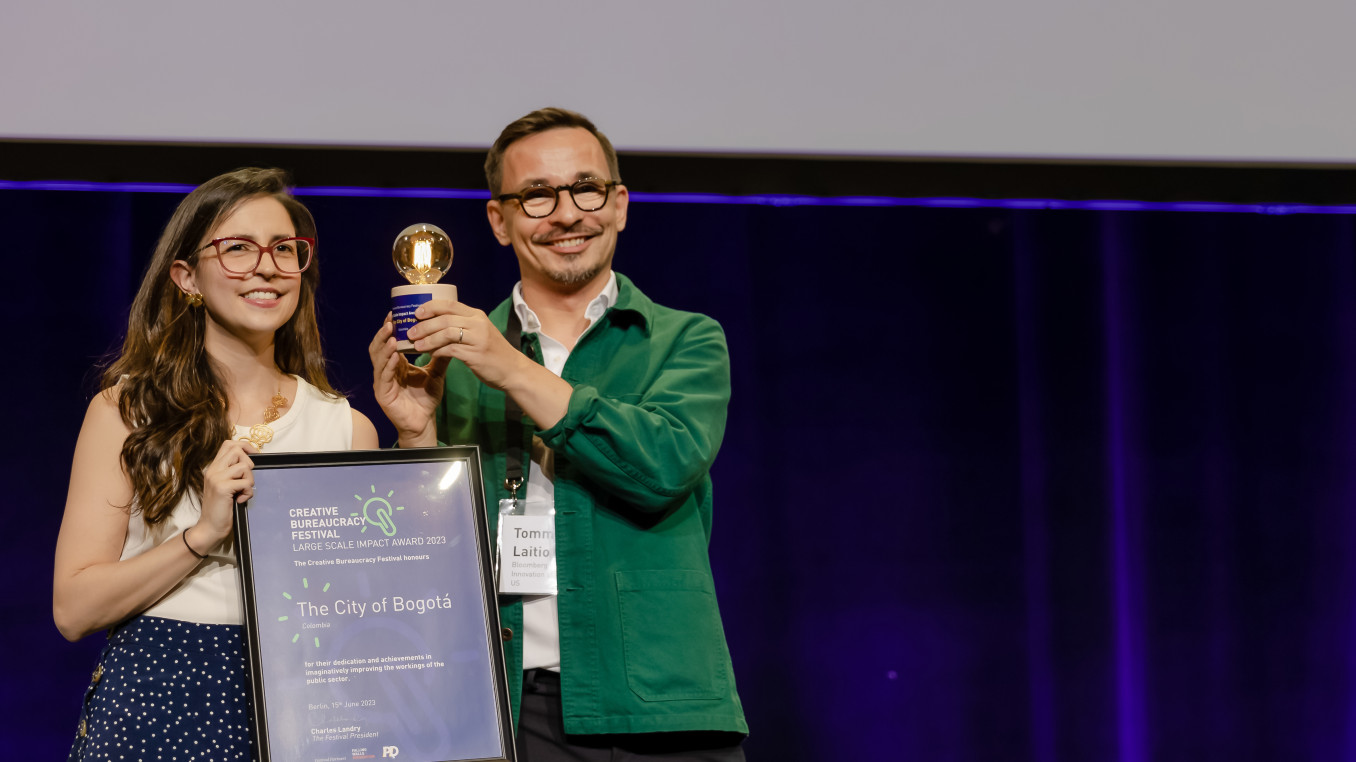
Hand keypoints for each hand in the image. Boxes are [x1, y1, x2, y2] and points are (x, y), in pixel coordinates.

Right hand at [191, 439, 255, 548]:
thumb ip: (232, 473)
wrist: (209, 527)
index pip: (228, 444)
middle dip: (249, 463)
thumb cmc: (221, 508)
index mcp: (214, 468)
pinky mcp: (222, 488)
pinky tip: (240, 500)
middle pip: (236, 450)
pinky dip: (248, 492)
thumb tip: (250, 462)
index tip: (254, 455)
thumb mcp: (225, 486)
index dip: (244, 446)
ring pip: (244, 466)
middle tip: (246, 479)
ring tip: (243, 492)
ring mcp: (217, 478)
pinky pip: (246, 482)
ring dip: (250, 480)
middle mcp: (213, 470)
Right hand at [370, 311, 450, 446]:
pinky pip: (383, 376)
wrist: (424, 421)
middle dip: (383, 332)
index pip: (389, 341)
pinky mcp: (383, 394)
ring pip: (378, 359)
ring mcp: (382, 382)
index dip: (390, 328)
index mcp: (396, 364)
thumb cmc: (426, 398)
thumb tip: (451, 337)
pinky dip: (388, 364)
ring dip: (384, 345)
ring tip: (391, 332)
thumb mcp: (435, 373)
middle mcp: (386, 371)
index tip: (396, 313)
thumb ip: (440, 356)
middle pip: (379, 347)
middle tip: (391, 319)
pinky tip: (394, 355)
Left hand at [405, 300, 532, 391]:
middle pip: (444, 318)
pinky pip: (450, 349)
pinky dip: (437, 351)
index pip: (449, 305)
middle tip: (410, 332)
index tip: (416, 313)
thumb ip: (463, 326)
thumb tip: (434, 325)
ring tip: (415, 345)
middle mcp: (477, 323)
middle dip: (424, 325)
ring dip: (427, 339)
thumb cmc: (493, 352)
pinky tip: (429, 354)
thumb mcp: (480, 332)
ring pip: (445, 333)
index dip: (430, 307)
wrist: (513, 370)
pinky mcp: (475, 354)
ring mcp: (478, 338)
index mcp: (477, 315)